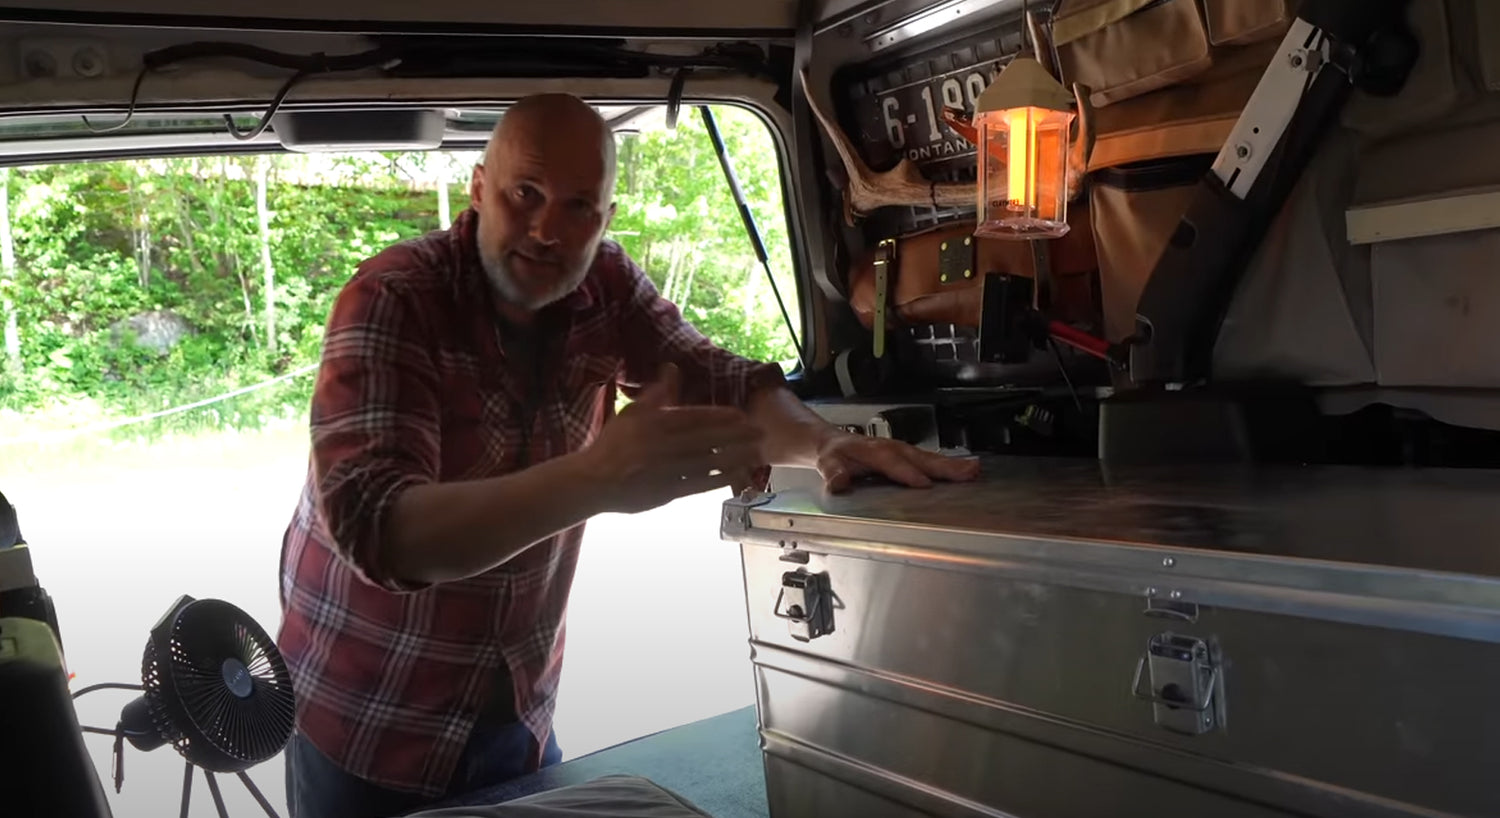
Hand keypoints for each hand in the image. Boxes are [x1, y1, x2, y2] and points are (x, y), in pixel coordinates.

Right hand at [584, 363, 766, 514]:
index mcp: (656, 423)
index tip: (741, 415)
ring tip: (757, 451)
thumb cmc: (614, 444)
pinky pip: (700, 484)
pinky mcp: (668, 492)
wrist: (594, 480)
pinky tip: (738, 474)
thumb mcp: (633, 412)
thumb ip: (658, 393)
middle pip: (708, 439)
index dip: (721, 416)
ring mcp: (668, 470)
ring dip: (735, 456)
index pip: (695, 417)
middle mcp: (665, 445)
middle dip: (737, 435)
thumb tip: (673, 367)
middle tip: (761, 431)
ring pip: (708, 462)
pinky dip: (719, 479)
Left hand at [813, 431, 979, 493]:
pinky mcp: (910, 457)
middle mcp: (893, 448)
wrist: (834, 443)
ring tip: (974, 470)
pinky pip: (931, 461)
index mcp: (873, 451)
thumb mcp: (827, 463)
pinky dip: (950, 466)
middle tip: (967, 472)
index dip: (907, 473)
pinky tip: (967, 472)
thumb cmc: (834, 455)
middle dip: (943, 466)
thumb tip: (839, 483)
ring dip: (953, 466)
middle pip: (920, 458)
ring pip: (930, 458)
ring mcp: (904, 451)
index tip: (924, 484)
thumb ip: (833, 473)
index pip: (892, 462)